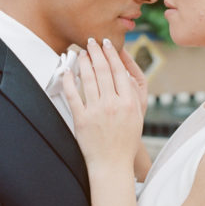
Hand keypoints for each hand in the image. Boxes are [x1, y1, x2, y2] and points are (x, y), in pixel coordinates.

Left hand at [63, 38, 143, 175]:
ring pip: (89, 79)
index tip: (107, 44)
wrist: (112, 165)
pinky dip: (69, 81)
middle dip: (97, 52)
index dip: (113, 54)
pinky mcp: (82, 120)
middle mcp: (114, 105)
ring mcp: (97, 112)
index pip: (120, 71)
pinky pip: (73, 95)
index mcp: (129, 102)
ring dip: (83, 62)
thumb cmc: (125, 142)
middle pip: (104, 71)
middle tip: (91, 41)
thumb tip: (125, 74)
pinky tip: (67, 71)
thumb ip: (132, 95)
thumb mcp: (137, 117)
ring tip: (81, 52)